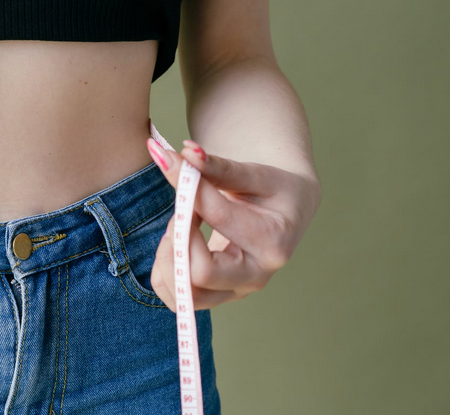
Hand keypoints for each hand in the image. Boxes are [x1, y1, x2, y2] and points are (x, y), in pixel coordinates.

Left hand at [145, 138, 320, 310]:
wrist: (285, 210)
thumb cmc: (271, 188)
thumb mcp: (253, 172)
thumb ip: (217, 166)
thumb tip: (185, 152)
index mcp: (272, 241)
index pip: (217, 218)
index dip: (188, 190)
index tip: (173, 164)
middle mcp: (256, 276)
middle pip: (199, 273)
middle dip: (176, 237)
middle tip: (181, 211)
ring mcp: (236, 291)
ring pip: (183, 295)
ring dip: (167, 257)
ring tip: (180, 227)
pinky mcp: (218, 296)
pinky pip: (177, 298)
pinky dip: (164, 272)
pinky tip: (176, 243)